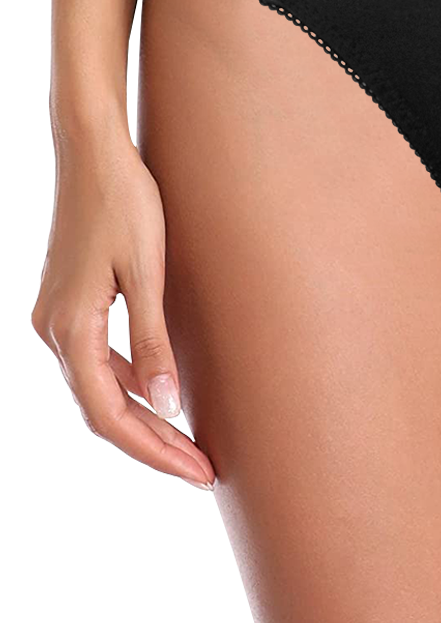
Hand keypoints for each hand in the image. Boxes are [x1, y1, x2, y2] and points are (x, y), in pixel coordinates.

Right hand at [31, 132, 215, 489]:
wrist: (94, 151)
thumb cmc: (125, 202)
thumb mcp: (148, 272)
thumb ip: (154, 343)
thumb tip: (168, 407)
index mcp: (70, 329)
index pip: (111, 416)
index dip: (156, 451)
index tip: (200, 471)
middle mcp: (53, 331)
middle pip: (102, 410)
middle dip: (155, 444)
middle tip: (205, 469)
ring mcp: (56, 318)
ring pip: (98, 389)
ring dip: (143, 419)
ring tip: (190, 443)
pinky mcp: (69, 304)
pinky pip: (97, 362)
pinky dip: (129, 386)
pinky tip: (160, 394)